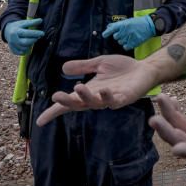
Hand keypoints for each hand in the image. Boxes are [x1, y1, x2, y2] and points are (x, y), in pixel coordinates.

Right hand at [4, 18, 43, 55]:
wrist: (8, 31)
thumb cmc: (18, 26)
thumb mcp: (24, 22)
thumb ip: (32, 22)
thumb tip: (41, 20)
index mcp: (15, 31)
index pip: (27, 33)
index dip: (36, 33)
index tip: (43, 33)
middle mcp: (13, 39)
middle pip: (25, 42)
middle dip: (34, 40)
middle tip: (38, 37)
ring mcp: (12, 46)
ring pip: (24, 48)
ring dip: (31, 44)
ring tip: (32, 40)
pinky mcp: (12, 50)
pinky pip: (22, 53)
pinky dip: (26, 50)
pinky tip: (28, 45)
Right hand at [36, 55, 158, 125]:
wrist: (145, 69)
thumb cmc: (122, 68)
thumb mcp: (98, 64)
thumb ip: (83, 66)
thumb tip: (63, 68)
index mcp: (90, 91)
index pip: (69, 103)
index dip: (55, 112)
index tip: (40, 121)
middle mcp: (98, 98)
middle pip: (79, 105)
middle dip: (66, 102)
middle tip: (55, 96)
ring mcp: (111, 100)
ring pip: (95, 103)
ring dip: (85, 96)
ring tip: (77, 86)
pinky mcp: (124, 98)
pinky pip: (114, 100)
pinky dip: (108, 97)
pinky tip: (103, 90)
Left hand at [103, 15, 155, 50]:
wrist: (149, 25)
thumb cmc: (138, 22)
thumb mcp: (127, 21)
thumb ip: (117, 25)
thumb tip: (108, 27)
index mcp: (123, 24)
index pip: (112, 29)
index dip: (106, 33)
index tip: (104, 35)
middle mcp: (125, 31)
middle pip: (116, 37)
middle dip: (119, 36)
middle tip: (125, 33)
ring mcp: (129, 37)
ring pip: (120, 42)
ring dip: (123, 40)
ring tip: (130, 36)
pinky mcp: (134, 43)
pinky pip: (125, 47)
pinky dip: (127, 45)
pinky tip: (131, 41)